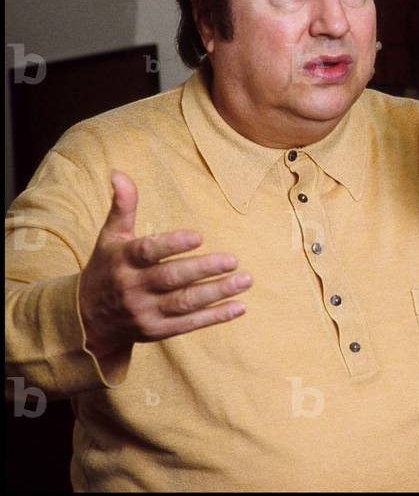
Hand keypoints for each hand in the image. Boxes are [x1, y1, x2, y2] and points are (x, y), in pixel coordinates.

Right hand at [78, 170, 250, 359]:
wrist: (86, 320)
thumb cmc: (107, 269)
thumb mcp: (110, 237)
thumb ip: (122, 206)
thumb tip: (119, 173)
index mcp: (123, 261)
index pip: (148, 251)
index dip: (173, 244)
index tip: (200, 236)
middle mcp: (133, 288)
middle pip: (171, 279)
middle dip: (203, 270)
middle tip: (234, 259)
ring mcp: (145, 312)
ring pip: (184, 303)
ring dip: (217, 293)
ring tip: (245, 280)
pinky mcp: (157, 331)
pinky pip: (189, 324)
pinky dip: (215, 317)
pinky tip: (239, 306)